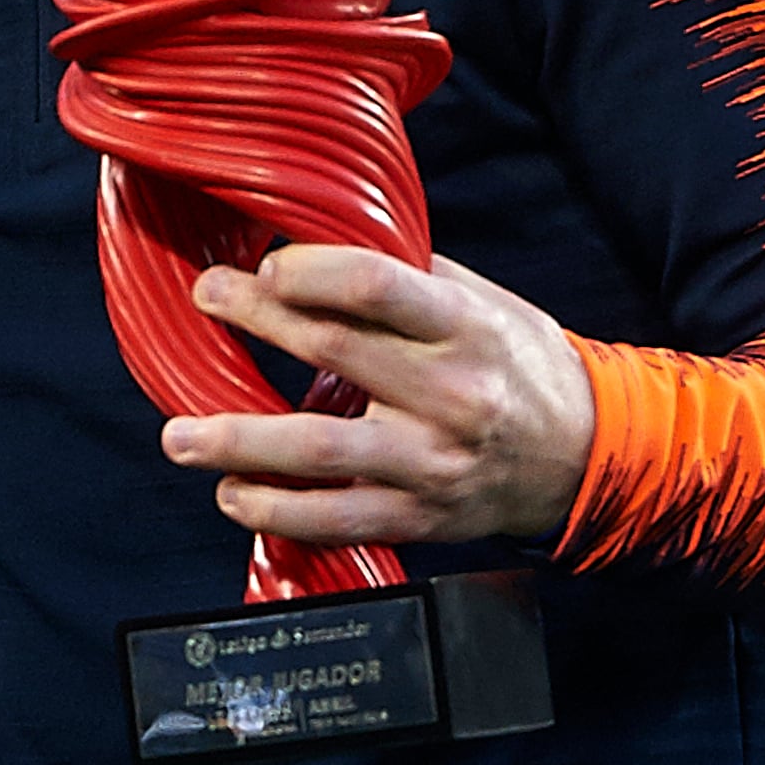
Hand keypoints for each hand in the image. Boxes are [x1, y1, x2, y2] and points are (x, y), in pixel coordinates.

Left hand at [170, 246, 598, 550]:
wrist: (584, 458)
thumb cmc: (519, 367)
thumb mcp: (485, 303)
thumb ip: (408, 277)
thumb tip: (313, 245)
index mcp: (465, 329)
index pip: (376, 287)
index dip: (308, 274)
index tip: (262, 267)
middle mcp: (449, 396)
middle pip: (334, 352)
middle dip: (257, 322)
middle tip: (207, 300)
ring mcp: (431, 463)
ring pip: (320, 451)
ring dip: (239, 442)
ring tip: (180, 437)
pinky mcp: (419, 518)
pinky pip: (336, 519)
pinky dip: (276, 510)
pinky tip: (234, 493)